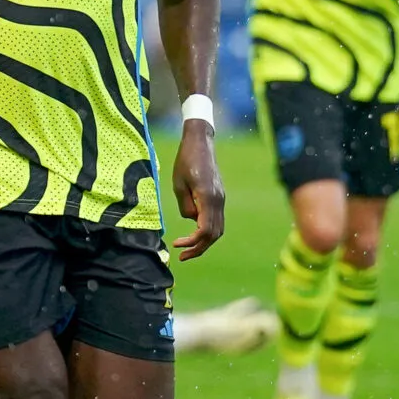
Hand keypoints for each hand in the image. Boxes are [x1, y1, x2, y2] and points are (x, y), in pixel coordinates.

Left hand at [171, 119, 224, 260]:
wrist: (200, 142)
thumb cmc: (185, 160)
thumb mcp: (178, 184)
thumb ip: (185, 206)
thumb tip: (191, 220)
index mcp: (207, 197)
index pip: (204, 230)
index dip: (191, 242)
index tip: (177, 245)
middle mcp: (218, 200)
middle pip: (214, 234)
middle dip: (199, 248)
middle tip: (182, 256)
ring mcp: (221, 198)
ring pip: (218, 229)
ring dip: (204, 242)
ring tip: (188, 249)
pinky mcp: (219, 196)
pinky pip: (217, 220)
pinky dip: (207, 231)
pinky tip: (193, 232)